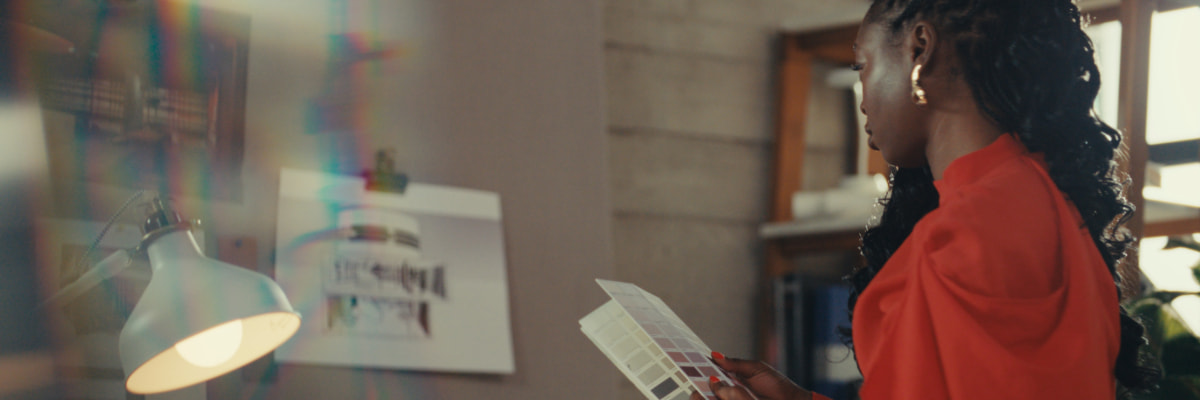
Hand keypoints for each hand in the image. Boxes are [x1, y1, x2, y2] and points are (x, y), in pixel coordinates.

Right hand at [690, 352, 811, 399]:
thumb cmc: (776, 385)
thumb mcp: (755, 369)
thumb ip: (734, 363)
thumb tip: (714, 355)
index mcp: (730, 382)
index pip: (708, 379)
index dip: (696, 375)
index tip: (686, 368)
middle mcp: (727, 396)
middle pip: (703, 395)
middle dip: (697, 393)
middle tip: (695, 389)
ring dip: (704, 397)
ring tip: (700, 394)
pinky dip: (717, 398)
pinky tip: (707, 396)